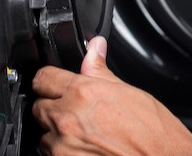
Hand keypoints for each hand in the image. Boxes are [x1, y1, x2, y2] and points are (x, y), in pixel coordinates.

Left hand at [32, 37, 191, 155]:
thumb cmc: (153, 133)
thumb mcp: (128, 92)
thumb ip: (99, 70)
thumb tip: (94, 47)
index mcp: (83, 92)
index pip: (43, 77)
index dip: (50, 80)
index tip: (55, 83)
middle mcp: (68, 118)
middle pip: (39, 106)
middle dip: (54, 107)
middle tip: (76, 112)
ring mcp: (63, 146)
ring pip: (43, 134)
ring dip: (56, 133)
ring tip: (83, 134)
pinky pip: (50, 155)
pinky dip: (62, 152)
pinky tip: (84, 148)